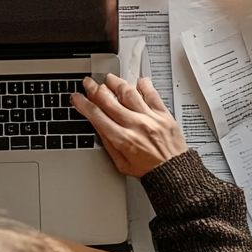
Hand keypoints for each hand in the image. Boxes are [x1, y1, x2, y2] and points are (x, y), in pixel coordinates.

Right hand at [71, 73, 186, 177]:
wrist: (174, 172)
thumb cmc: (148, 170)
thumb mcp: (120, 163)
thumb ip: (108, 143)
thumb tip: (97, 125)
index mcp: (122, 139)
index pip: (96, 115)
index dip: (83, 104)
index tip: (77, 98)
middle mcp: (135, 125)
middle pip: (109, 100)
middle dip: (94, 89)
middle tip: (88, 83)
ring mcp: (150, 118)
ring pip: (128, 93)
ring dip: (115, 83)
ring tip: (108, 79)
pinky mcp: (163, 114)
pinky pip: (152, 94)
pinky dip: (143, 85)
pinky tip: (137, 82)